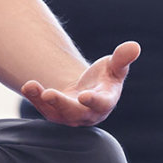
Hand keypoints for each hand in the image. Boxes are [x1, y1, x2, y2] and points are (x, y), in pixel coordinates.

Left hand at [21, 41, 140, 125]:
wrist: (88, 90)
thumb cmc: (105, 77)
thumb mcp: (115, 66)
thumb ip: (122, 58)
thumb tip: (134, 46)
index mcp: (105, 102)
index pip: (101, 104)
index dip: (94, 101)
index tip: (85, 96)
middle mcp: (87, 114)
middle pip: (75, 113)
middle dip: (62, 104)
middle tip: (49, 93)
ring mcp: (69, 116)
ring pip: (55, 113)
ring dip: (42, 101)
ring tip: (31, 85)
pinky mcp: (54, 113)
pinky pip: (43, 108)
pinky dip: (34, 97)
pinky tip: (28, 85)